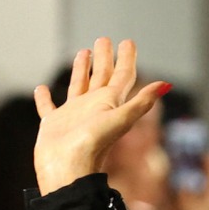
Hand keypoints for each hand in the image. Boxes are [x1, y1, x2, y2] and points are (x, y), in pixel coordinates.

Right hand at [33, 38, 169, 194]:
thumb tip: (166, 84)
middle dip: (105, 58)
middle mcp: (94, 107)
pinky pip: (49, 107)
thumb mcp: (121, 119)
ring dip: (81, 70)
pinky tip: (41, 88)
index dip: (127, 58)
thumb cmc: (94, 145)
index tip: (128, 41)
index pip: (123, 76)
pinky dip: (45, 98)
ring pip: (79, 86)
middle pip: (102, 76)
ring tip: (83, 52)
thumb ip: (142, 102)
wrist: (69, 170)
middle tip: (104, 39)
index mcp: (110, 103)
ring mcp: (74, 115)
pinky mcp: (54, 124)